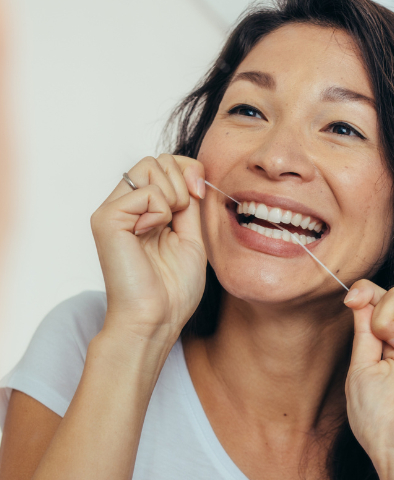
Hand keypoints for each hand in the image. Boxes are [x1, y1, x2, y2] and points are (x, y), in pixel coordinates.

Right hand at [91, 154, 206, 345]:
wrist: (156, 319)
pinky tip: (151, 234)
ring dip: (173, 195)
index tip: (200, 195)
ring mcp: (112, 211)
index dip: (188, 170)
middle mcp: (124, 207)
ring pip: (149, 166)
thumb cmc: (173, 290)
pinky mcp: (106, 219)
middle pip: (156, 159)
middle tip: (183, 216)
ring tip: (166, 227)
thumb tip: (193, 174)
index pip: (164, 164)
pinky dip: (160, 211)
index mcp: (143, 211)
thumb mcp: (191, 238)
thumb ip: (189, 205)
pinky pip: (145, 191)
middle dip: (182, 181)